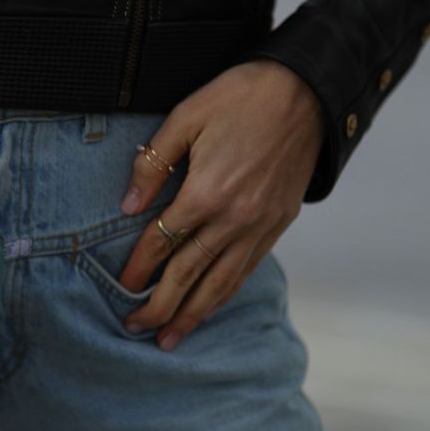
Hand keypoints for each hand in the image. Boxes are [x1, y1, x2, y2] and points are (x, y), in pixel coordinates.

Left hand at [118, 59, 324, 350]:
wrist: (308, 91)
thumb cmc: (241, 97)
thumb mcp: (186, 117)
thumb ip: (153, 164)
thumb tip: (128, 207)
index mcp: (207, 192)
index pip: (162, 242)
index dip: (139, 268)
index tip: (122, 289)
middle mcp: (235, 218)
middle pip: (189, 274)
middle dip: (160, 307)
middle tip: (136, 330)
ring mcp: (261, 224)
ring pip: (222, 282)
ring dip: (194, 314)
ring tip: (171, 339)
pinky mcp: (279, 223)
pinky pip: (247, 268)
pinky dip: (225, 293)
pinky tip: (211, 307)